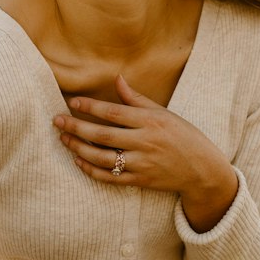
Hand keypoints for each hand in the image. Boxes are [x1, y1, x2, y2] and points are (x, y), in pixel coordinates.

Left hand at [53, 74, 238, 231]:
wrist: (202, 169)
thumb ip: (137, 99)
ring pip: (102, 158)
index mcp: (150, 121)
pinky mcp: (140, 181)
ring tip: (64, 139)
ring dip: (79, 149)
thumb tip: (117, 79)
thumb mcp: (163, 113)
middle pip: (102, 136)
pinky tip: (78, 161)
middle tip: (57, 120)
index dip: (90, 107)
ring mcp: (141, 164)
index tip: (72, 102)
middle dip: (76, 127)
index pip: (113, 112)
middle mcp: (144, 142)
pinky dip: (92, 170)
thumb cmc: (183, 136)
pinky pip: (110, 177)